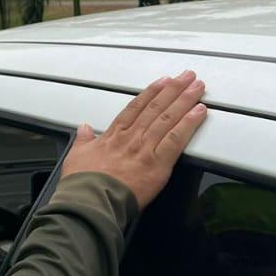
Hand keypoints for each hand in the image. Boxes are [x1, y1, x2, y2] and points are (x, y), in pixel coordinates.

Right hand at [61, 71, 207, 209]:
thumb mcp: (76, 156)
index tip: (163, 81)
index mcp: (114, 135)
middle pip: (156, 108)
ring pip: (168, 118)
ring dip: (185, 100)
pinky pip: (176, 139)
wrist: (91, 199)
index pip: (135, 108)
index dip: (151, 93)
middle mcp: (132, 137)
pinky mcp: (158, 163)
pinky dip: (189, 124)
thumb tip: (84, 128)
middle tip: (187, 76)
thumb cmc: (83, 182)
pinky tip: (199, 112)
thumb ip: (83, 140)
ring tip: (197, 87)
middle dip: (173, 90)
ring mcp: (146, 148)